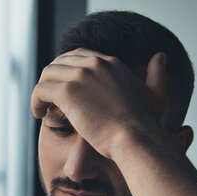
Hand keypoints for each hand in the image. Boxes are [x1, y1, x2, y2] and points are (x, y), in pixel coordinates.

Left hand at [31, 48, 167, 159]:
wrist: (135, 139)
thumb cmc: (145, 126)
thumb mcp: (155, 94)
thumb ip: (157, 74)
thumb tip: (161, 56)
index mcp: (111, 63)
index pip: (80, 55)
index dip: (67, 70)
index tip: (63, 88)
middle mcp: (95, 63)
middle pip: (60, 62)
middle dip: (52, 78)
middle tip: (49, 98)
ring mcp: (80, 75)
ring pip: (47, 74)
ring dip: (42, 90)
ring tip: (42, 107)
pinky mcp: (68, 92)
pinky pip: (40, 90)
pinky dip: (36, 101)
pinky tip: (39, 114)